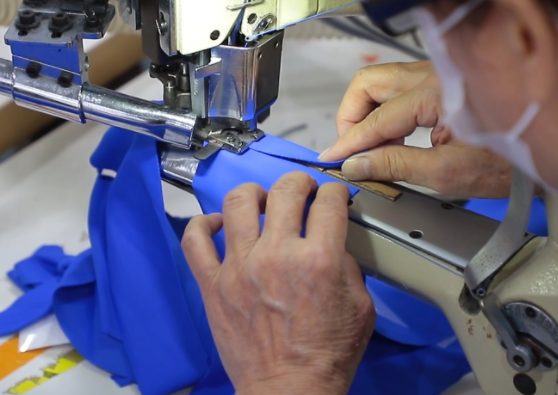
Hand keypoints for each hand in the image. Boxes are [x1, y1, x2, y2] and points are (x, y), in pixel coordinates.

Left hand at [181, 172, 375, 394]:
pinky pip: (195, 240)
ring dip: (254, 193)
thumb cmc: (325, 357)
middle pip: (285, 190)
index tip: (333, 197)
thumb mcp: (361, 309)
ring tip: (261, 201)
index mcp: (319, 261)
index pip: (329, 202)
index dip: (335, 193)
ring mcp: (239, 267)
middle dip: (299, 182)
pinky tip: (218, 225)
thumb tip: (332, 241)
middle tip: (301, 191)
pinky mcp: (213, 284)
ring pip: (238, 202)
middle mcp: (277, 255)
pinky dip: (203, 225)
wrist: (288, 391)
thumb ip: (348, 267)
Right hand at [319, 61, 512, 197]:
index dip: (349, 143)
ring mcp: (439, 74)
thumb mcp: (449, 172)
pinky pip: (401, 90)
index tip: (332, 159)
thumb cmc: (514, 158)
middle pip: (370, 83)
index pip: (376, 118)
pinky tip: (393, 138)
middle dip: (351, 116)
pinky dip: (387, 112)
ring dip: (369, 114)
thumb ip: (396, 166)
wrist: (552, 145)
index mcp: (436, 92)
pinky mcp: (445, 82)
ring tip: (371, 148)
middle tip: (350, 149)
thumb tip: (358, 164)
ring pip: (383, 83)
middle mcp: (434, 73)